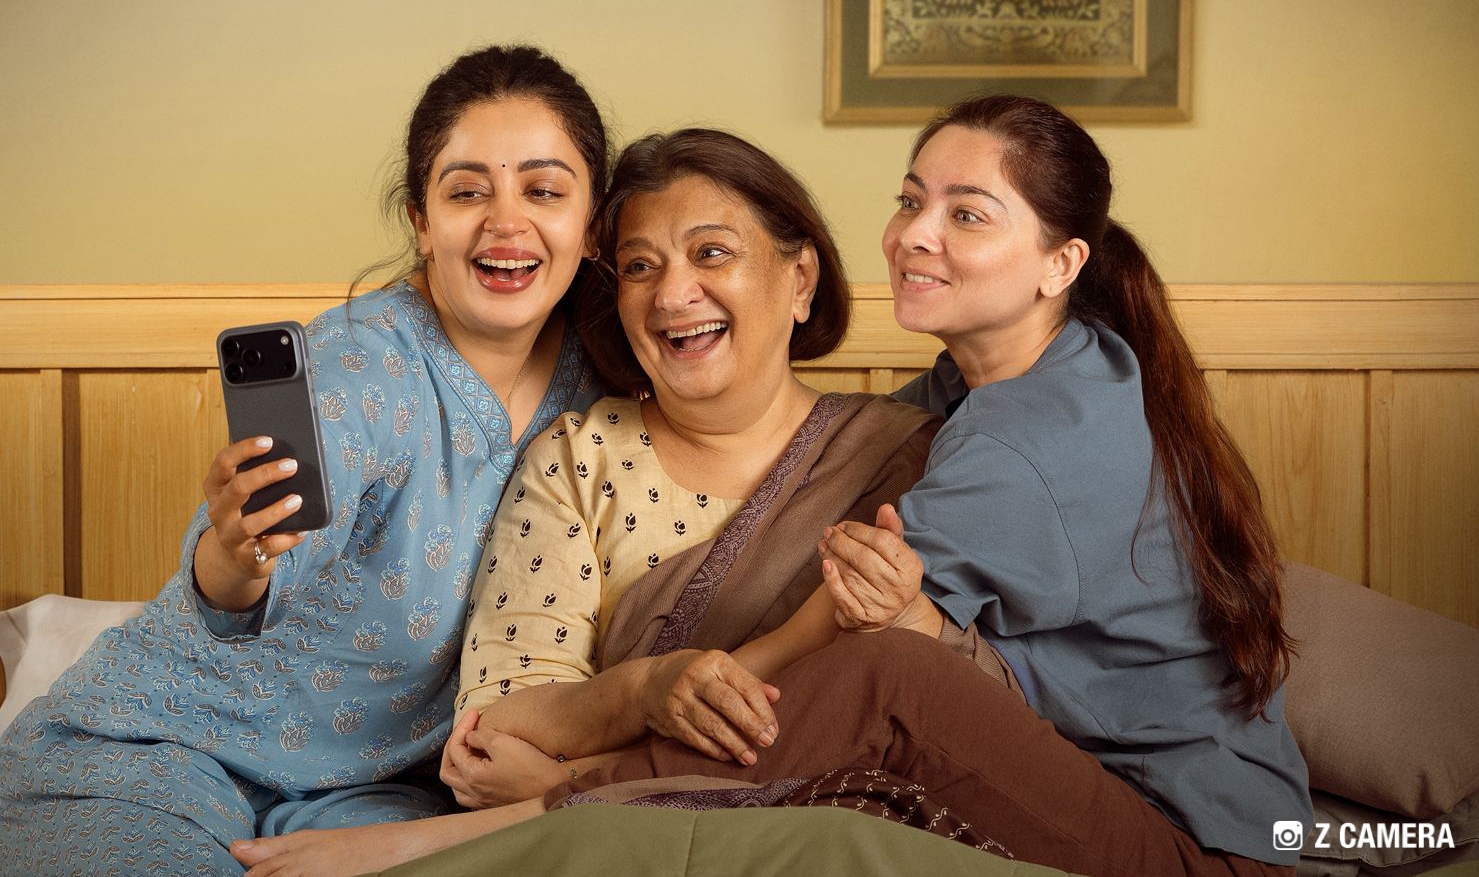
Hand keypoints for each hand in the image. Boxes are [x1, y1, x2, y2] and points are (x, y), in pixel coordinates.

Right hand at [202, 436, 305, 579]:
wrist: (240, 557)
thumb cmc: (250, 513)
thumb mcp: (248, 495)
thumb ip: (261, 478)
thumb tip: (291, 458)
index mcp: (216, 488)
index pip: (223, 463)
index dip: (244, 450)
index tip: (268, 440)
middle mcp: (218, 511)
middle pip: (237, 488)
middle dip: (265, 474)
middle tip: (292, 465)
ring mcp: (230, 536)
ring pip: (250, 523)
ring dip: (276, 510)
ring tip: (298, 499)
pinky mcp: (246, 557)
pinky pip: (268, 547)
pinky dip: (287, 539)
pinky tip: (302, 531)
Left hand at [440, 710, 562, 808]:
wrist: (553, 787)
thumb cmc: (529, 765)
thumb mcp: (502, 742)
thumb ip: (480, 737)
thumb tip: (470, 737)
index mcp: (472, 777)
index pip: (455, 749)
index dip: (462, 728)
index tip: (475, 713)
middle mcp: (473, 793)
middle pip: (448, 772)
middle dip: (452, 749)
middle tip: (464, 733)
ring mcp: (483, 803)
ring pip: (457, 789)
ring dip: (456, 770)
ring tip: (467, 755)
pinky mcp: (494, 806)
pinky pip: (471, 797)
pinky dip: (468, 784)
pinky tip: (478, 775)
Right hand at [640, 650, 779, 765]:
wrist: (648, 681)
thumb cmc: (696, 674)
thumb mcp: (720, 669)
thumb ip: (748, 682)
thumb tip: (776, 695)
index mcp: (714, 661)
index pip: (744, 686)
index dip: (762, 709)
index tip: (773, 729)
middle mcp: (695, 677)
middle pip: (727, 703)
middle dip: (750, 725)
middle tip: (767, 742)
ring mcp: (679, 698)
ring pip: (710, 724)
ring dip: (733, 743)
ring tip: (750, 757)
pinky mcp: (668, 718)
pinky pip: (693, 737)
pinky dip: (712, 749)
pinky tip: (727, 756)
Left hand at [819, 504, 924, 631]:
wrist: (889, 614)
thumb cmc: (889, 574)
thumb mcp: (895, 552)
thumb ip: (889, 530)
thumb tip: (886, 508)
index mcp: (911, 568)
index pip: (883, 541)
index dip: (859, 530)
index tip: (843, 525)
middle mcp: (898, 588)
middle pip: (864, 558)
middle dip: (842, 542)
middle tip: (829, 532)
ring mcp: (881, 605)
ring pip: (850, 575)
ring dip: (832, 556)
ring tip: (824, 545)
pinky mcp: (863, 618)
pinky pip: (843, 597)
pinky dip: (832, 580)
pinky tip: (825, 565)